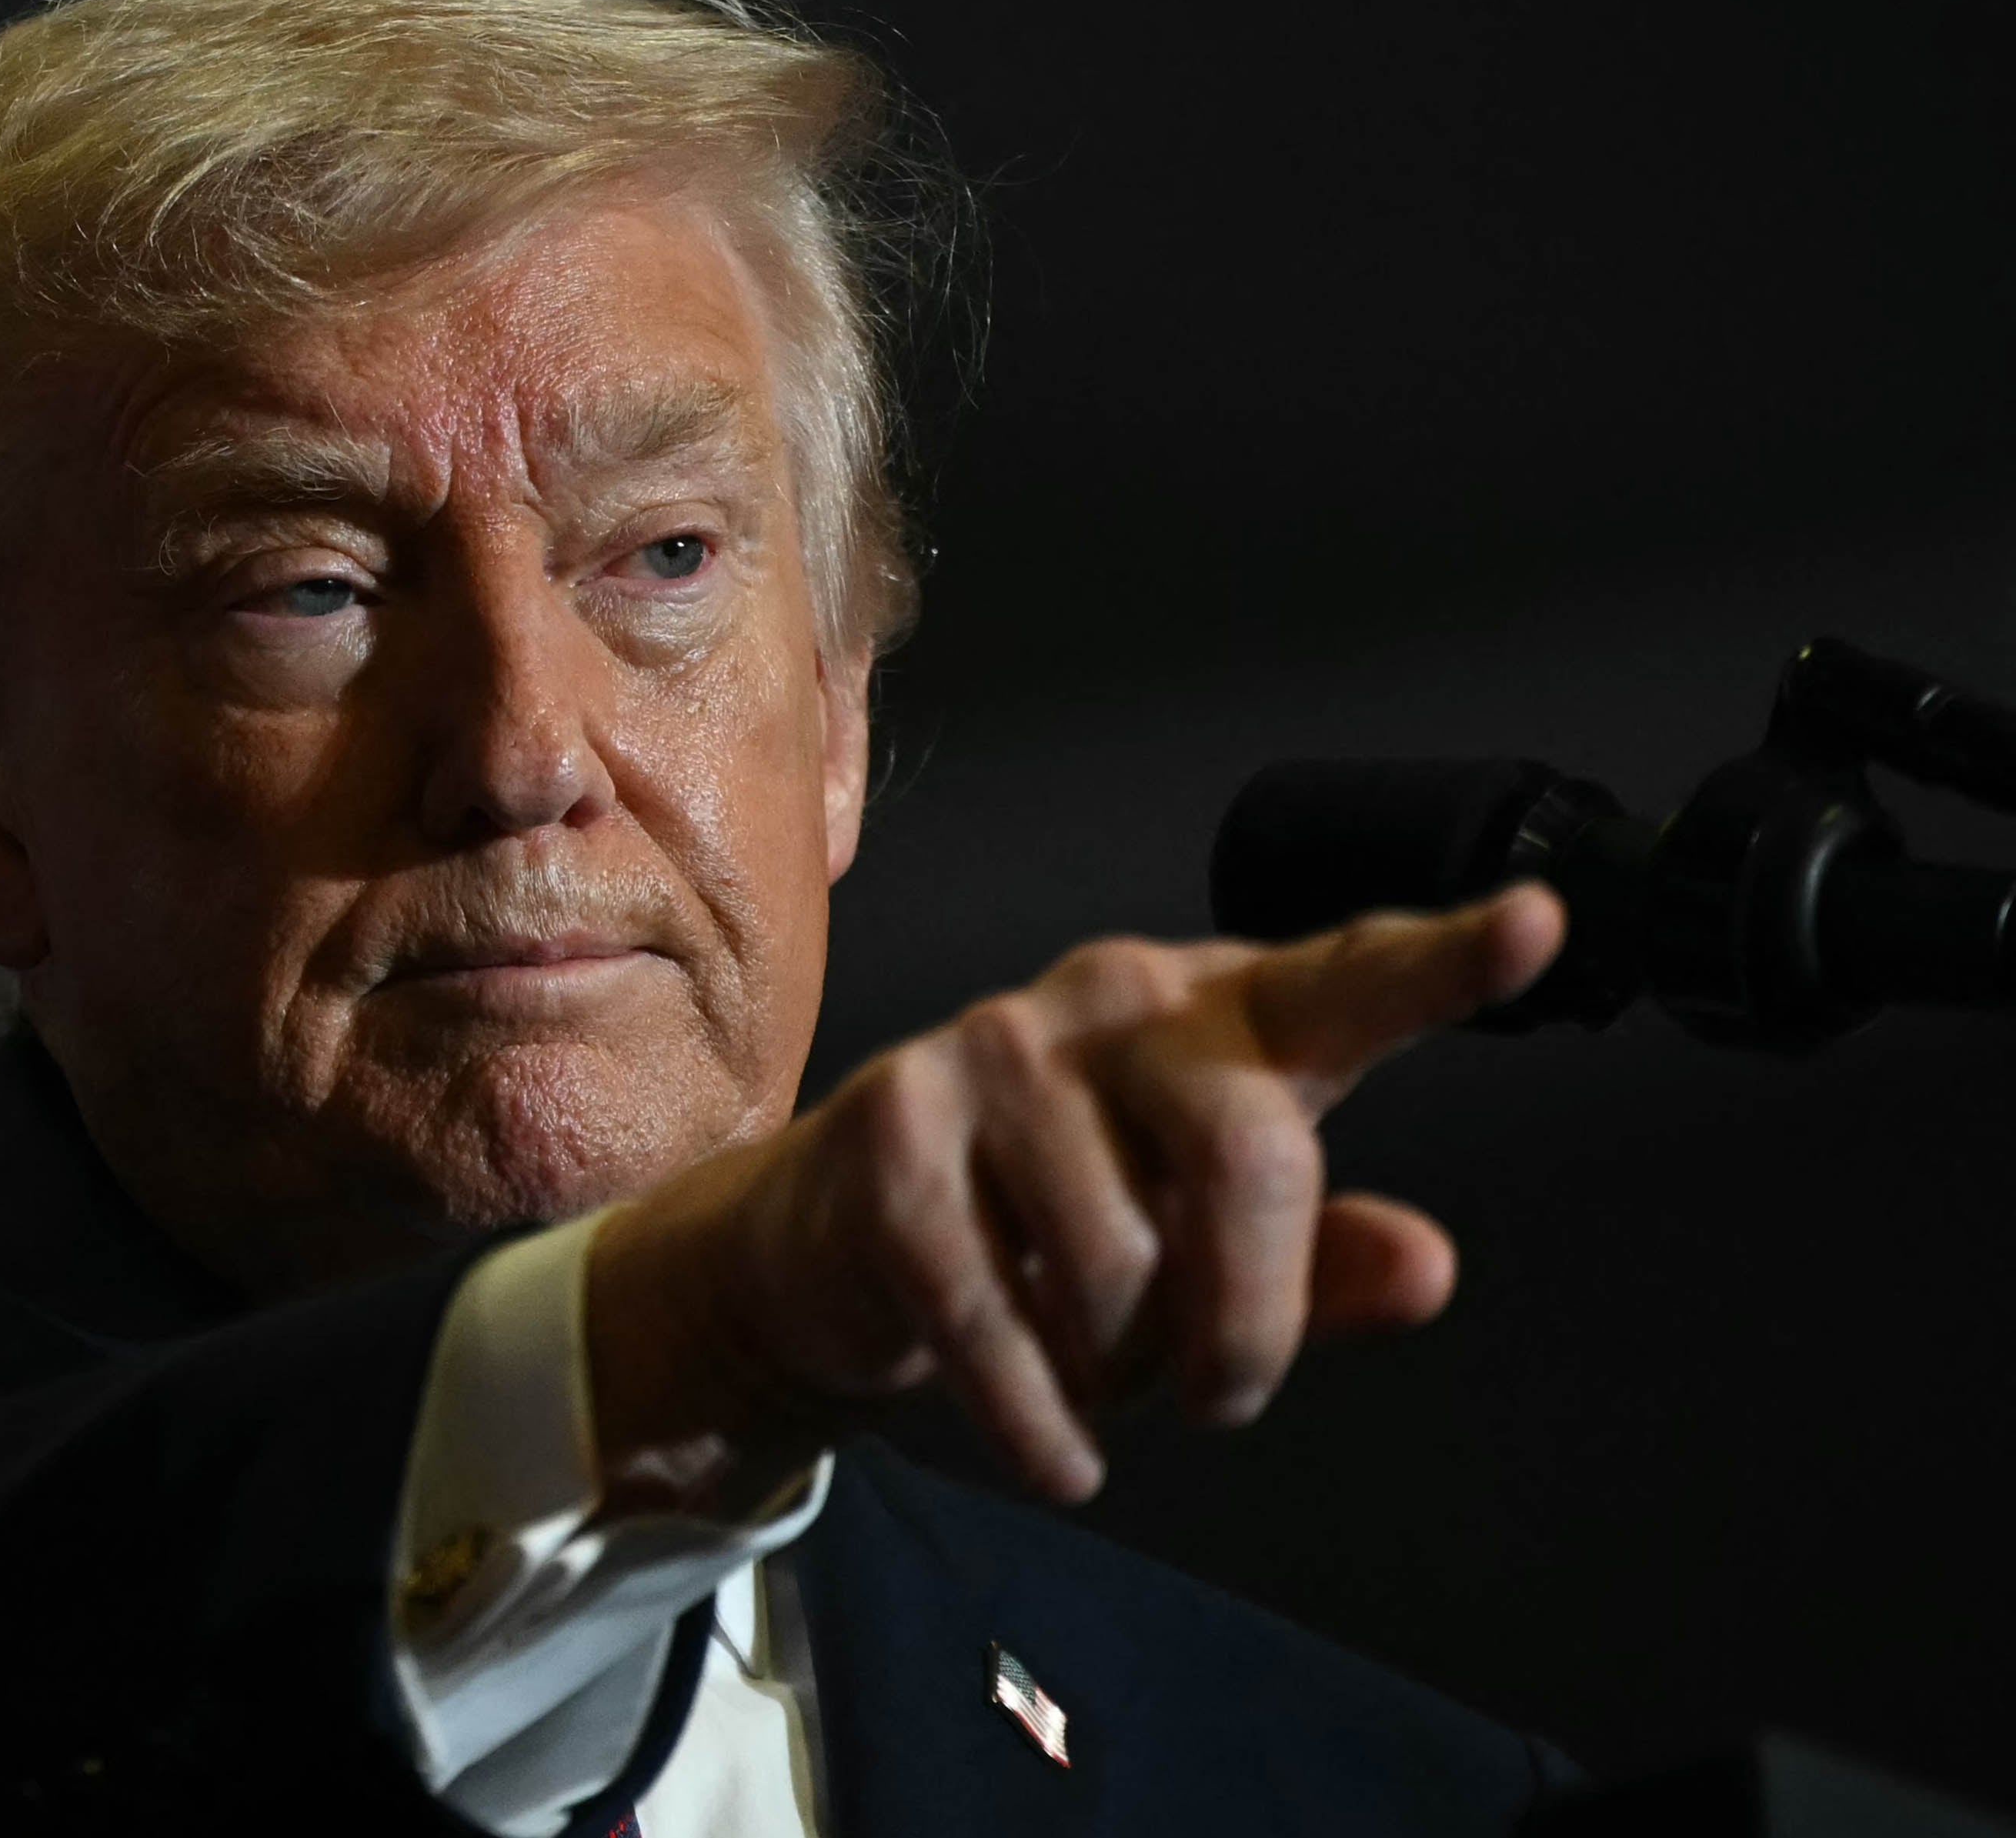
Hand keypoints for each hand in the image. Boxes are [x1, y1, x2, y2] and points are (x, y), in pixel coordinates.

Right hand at [584, 884, 1566, 1510]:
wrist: (839, 1241)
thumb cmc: (1061, 1241)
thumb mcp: (1208, 1261)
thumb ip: (1324, 1265)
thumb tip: (1427, 1268)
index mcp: (1219, 1014)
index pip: (1346, 980)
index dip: (1441, 962)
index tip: (1539, 926)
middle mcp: (1114, 999)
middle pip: (1247, 1153)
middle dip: (1249, 1321)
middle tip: (1225, 1393)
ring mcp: (996, 1049)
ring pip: (1116, 1262)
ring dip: (1118, 1372)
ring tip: (1089, 1364)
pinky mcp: (899, 1127)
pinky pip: (996, 1316)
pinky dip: (1039, 1424)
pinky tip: (1058, 1452)